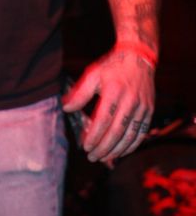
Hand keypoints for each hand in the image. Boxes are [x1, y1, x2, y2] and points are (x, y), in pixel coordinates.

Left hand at [63, 46, 154, 163]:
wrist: (138, 58)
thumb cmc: (112, 67)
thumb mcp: (93, 74)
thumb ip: (80, 93)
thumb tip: (66, 108)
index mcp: (113, 91)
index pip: (103, 120)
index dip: (94, 136)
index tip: (85, 146)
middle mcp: (130, 100)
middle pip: (116, 131)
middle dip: (104, 148)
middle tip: (92, 157)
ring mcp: (141, 107)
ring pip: (130, 136)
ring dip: (117, 150)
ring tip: (104, 158)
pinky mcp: (149, 111)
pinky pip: (142, 133)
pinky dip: (131, 146)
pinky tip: (121, 152)